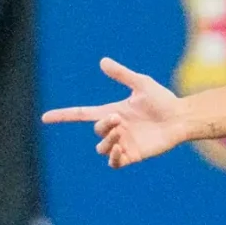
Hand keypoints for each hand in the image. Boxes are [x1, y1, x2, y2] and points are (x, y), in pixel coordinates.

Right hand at [42, 57, 190, 166]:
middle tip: (119, 119)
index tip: (45, 118)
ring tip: (122, 132)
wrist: (180, 118)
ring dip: (108, 140)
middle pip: (97, 130)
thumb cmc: (163, 100)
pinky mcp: (133, 155)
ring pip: (102, 148)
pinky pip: (114, 163)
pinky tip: (122, 148)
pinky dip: (114, 157)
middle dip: (104, 125)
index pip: (82, 114)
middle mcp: (116, 129)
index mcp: (113, 112)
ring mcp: (123, 143)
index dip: (64, 116)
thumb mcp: (141, 84)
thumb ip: (122, 75)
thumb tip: (102, 61)